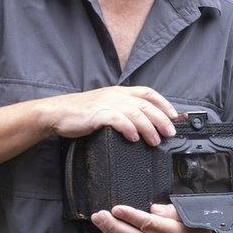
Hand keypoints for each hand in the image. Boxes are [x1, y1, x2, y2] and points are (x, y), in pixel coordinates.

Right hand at [37, 86, 179, 144]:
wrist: (58, 112)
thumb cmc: (82, 112)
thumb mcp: (106, 106)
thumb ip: (123, 110)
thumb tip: (142, 123)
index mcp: (120, 92)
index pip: (148, 92)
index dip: (163, 103)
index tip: (174, 116)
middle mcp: (116, 95)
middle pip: (146, 105)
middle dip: (161, 119)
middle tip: (170, 132)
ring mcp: (107, 103)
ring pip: (136, 113)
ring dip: (149, 127)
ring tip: (155, 140)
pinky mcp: (98, 114)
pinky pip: (118, 120)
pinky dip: (129, 128)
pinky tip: (134, 137)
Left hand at [91, 203, 232, 232]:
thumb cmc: (201, 232)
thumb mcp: (192, 216)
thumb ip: (170, 212)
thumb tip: (152, 208)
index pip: (147, 224)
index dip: (131, 217)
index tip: (117, 209)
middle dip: (112, 226)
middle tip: (98, 215)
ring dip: (112, 231)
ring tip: (99, 220)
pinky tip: (112, 228)